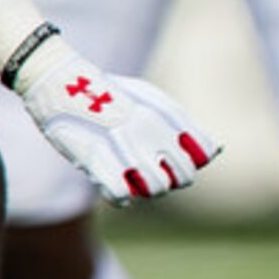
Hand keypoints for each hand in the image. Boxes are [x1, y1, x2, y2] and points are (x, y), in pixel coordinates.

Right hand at [6, 30, 216, 205]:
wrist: (62, 81)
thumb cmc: (110, 93)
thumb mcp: (153, 100)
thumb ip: (185, 126)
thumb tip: (216, 150)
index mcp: (168, 115)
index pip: (203, 153)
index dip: (193, 160)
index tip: (174, 155)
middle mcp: (153, 132)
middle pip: (184, 177)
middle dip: (172, 179)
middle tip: (153, 170)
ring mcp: (126, 147)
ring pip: (158, 189)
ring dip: (148, 189)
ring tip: (134, 177)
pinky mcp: (97, 162)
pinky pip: (123, 196)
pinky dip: (121, 196)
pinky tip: (115, 184)